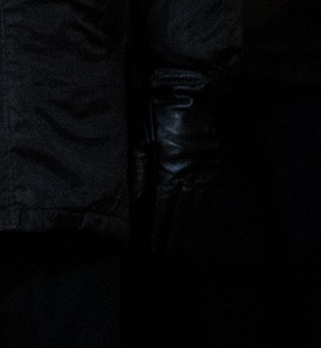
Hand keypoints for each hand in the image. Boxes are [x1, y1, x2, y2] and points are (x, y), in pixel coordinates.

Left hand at [141, 68, 218, 257]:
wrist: (184, 91)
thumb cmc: (152, 112)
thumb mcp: (137, 139)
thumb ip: (137, 172)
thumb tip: (134, 202)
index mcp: (170, 168)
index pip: (163, 207)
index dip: (157, 228)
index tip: (150, 247)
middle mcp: (192, 173)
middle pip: (182, 212)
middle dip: (171, 235)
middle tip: (162, 255)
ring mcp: (206, 169)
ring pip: (197, 206)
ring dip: (186, 228)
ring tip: (177, 247)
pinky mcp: (214, 163)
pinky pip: (208, 194)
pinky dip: (200, 211)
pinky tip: (194, 222)